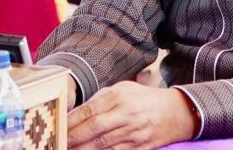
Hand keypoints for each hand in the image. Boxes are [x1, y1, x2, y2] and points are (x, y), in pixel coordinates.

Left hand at [66, 81, 196, 149]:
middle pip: (94, 129)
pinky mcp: (140, 148)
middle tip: (57, 143)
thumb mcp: (123, 89)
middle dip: (73, 138)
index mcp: (120, 96)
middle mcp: (127, 114)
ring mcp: (134, 133)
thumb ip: (100, 99)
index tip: (58, 127)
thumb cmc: (143, 99)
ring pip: (103, 145)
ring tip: (68, 149)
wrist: (175, 112)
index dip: (72, 121)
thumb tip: (75, 113)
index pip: (90, 110)